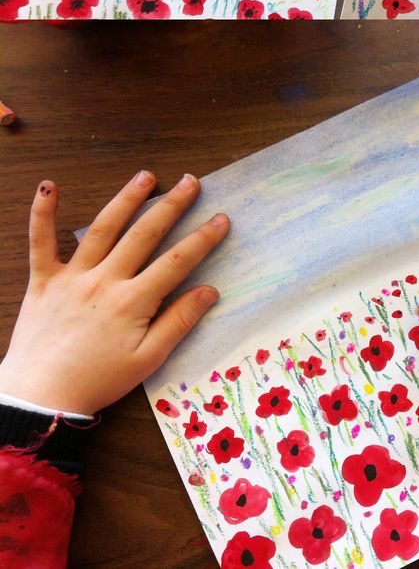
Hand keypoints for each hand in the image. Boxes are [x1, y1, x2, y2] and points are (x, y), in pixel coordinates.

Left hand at [0, 172, 228, 413]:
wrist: (40, 398)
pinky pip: (41, 243)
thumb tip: (209, 291)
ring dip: (126, 199)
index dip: (202, 239)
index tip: (221, 219)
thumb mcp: (147, 360)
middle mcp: (104, 281)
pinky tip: (48, 187)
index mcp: (132, 302)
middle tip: (190, 182)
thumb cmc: (97, 382)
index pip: (177, 262)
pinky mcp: (43, 280)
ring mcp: (72, 277)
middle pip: (144, 235)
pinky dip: (43, 214)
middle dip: (171, 206)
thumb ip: (178, 322)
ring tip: (146, 176)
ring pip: (103, 229)